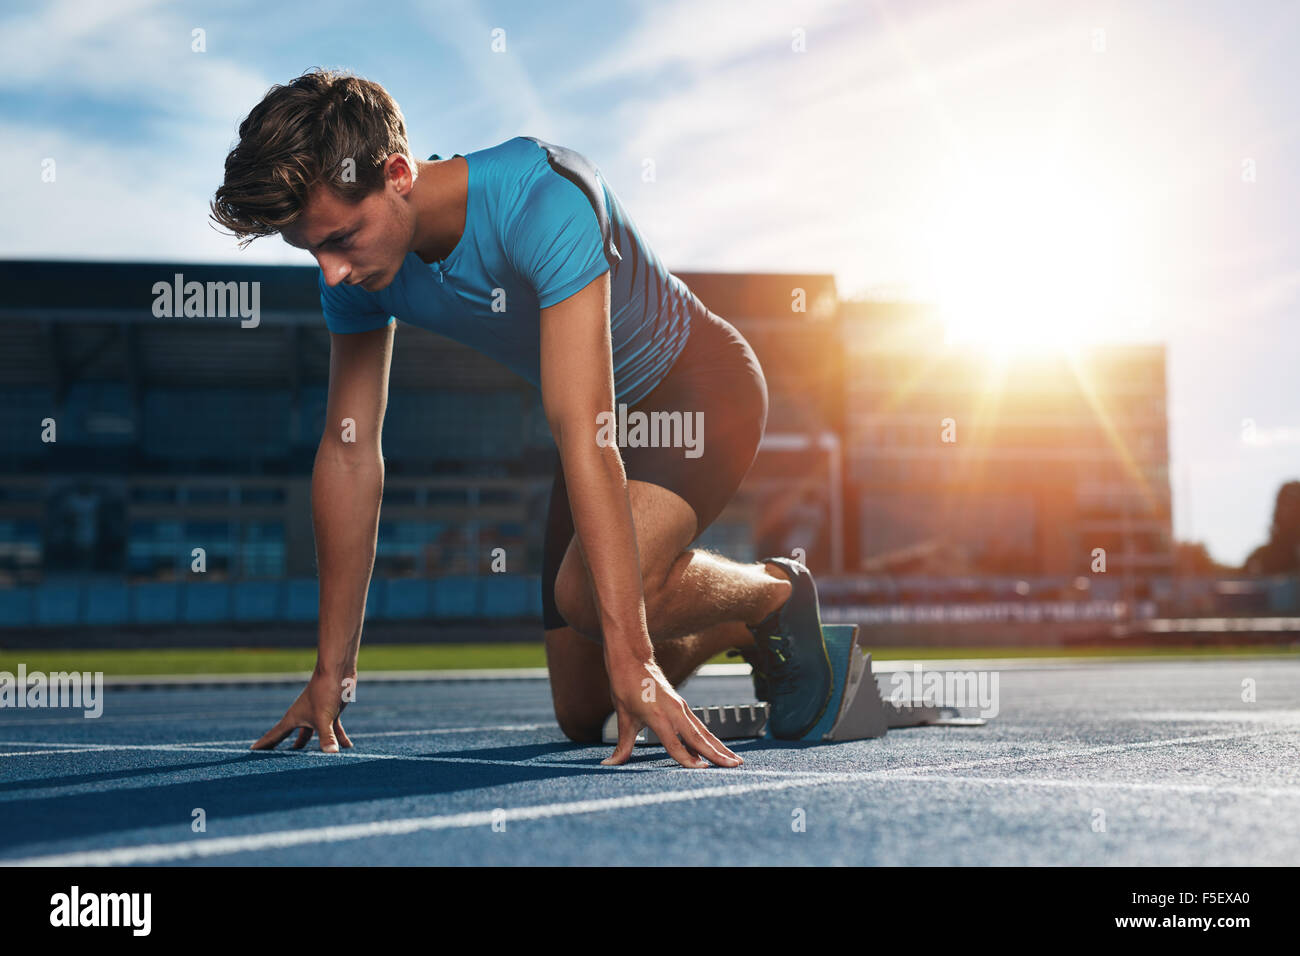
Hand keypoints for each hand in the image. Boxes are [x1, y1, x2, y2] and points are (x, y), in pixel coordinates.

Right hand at [251, 668, 355, 752]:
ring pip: (313, 734)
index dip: (264, 744)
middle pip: (294, 737)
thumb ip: (327, 737)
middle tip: (280, 761)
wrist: (337, 670)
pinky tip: (347, 747)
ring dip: (313, 746)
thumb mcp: (324, 717)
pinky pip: (334, 729)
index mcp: (294, 718)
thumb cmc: (325, 690)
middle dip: (289, 750)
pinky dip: (339, 738)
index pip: (275, 735)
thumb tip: (331, 753)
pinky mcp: (332, 711)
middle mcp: (304, 717)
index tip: (252, 752)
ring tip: (311, 759)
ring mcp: (318, 714)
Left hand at [602, 658, 742, 767]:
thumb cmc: (625, 686)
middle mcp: (674, 711)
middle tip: (734, 766)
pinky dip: (709, 739)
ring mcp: (680, 707)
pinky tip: (717, 750)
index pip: (674, 743)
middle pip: (698, 737)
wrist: (632, 659)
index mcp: (658, 715)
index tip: (702, 770)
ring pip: (703, 731)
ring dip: (719, 746)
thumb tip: (609, 764)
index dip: (687, 758)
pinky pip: (698, 725)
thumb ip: (622, 745)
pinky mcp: (682, 706)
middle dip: (716, 754)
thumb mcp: (622, 717)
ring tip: (735, 760)